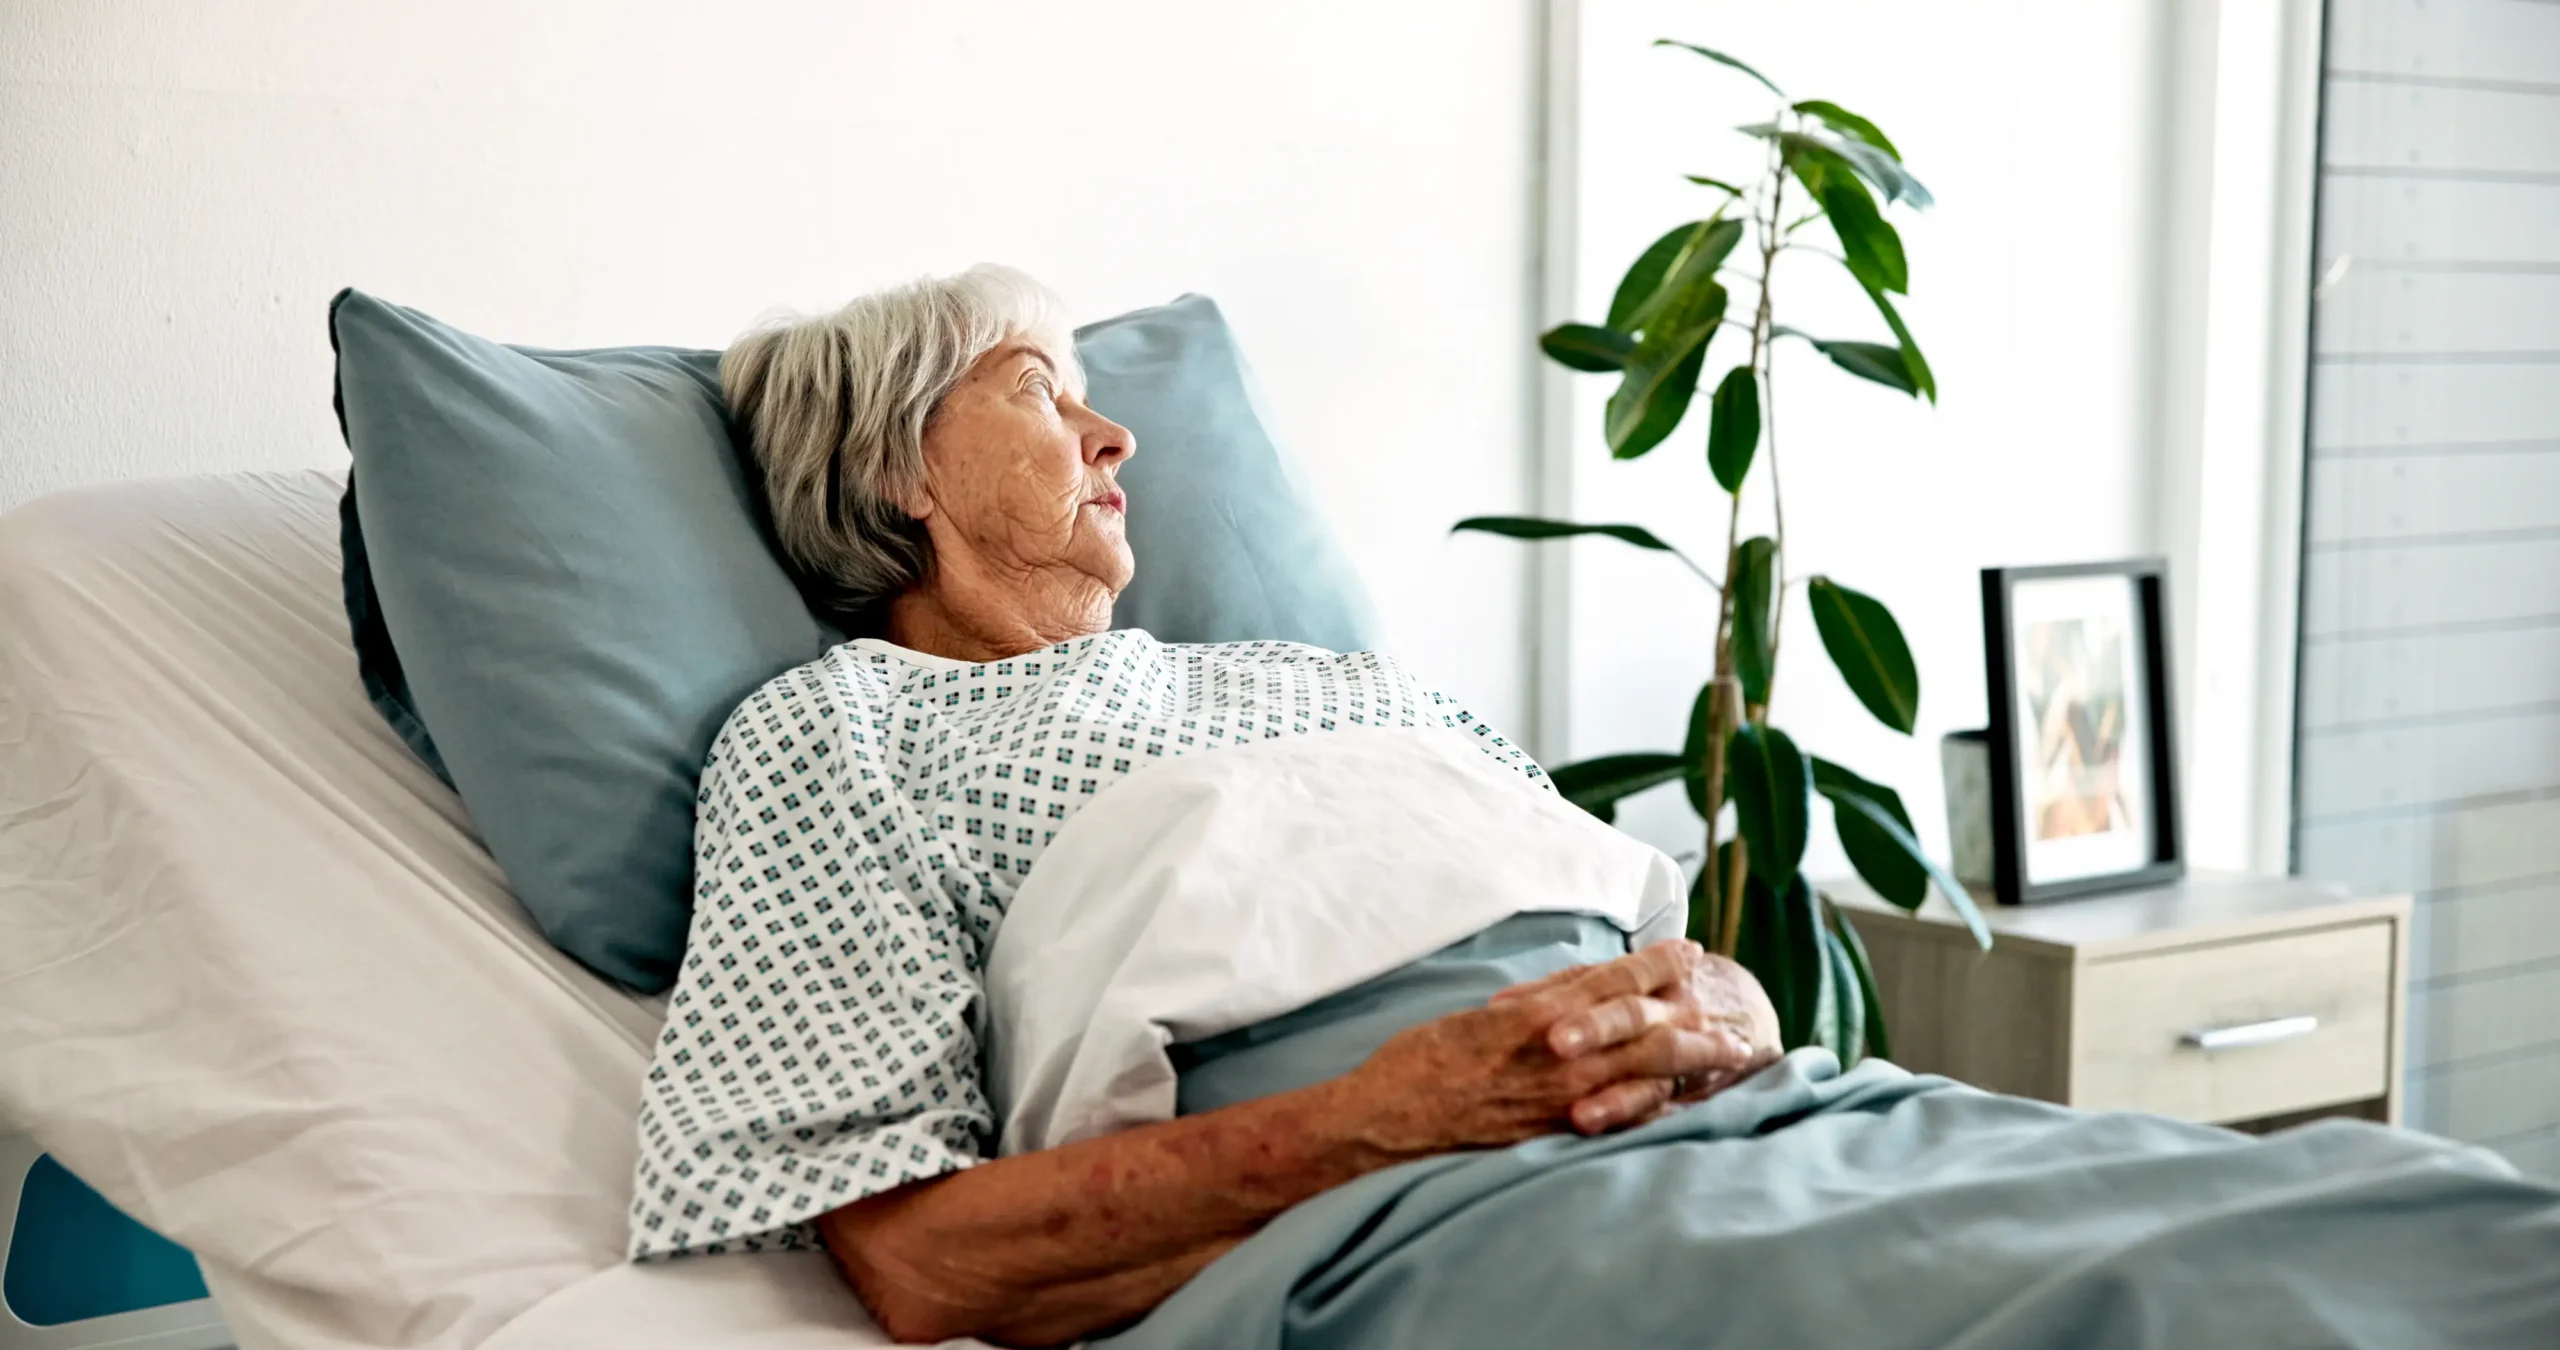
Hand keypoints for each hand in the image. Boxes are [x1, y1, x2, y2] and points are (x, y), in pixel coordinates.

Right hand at [1341, 940, 1761, 1158]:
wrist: (1388, 1123)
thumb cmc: (1422, 1062)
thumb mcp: (1480, 1014)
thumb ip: (1536, 1002)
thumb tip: (1583, 986)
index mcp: (1538, 1017)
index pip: (1615, 981)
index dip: (1658, 964)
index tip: (1690, 952)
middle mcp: (1560, 1057)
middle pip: (1649, 1032)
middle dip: (1696, 1021)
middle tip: (1733, 1017)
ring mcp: (1563, 1101)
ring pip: (1646, 1076)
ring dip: (1691, 1064)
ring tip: (1727, 1058)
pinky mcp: (1557, 1136)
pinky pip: (1622, 1119)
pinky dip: (1657, 1106)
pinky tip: (1678, 1102)